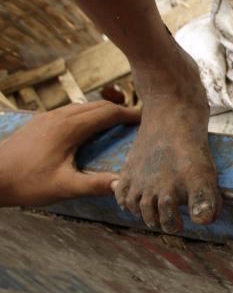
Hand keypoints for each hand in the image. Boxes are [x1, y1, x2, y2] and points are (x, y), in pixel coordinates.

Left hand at [0, 101, 139, 206]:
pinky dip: (86, 115)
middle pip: (97, 106)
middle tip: (137, 121)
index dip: (130, 114)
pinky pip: (70, 111)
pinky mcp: (38, 122)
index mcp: (70, 127)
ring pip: (83, 107)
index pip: (108, 113)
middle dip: (119, 110)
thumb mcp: (64, 187)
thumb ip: (96, 185)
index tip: (146, 119)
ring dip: (102, 111)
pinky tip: (87, 129)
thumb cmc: (26, 182)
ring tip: (116, 123)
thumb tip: (123, 186)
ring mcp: (47, 117)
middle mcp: (59, 116)